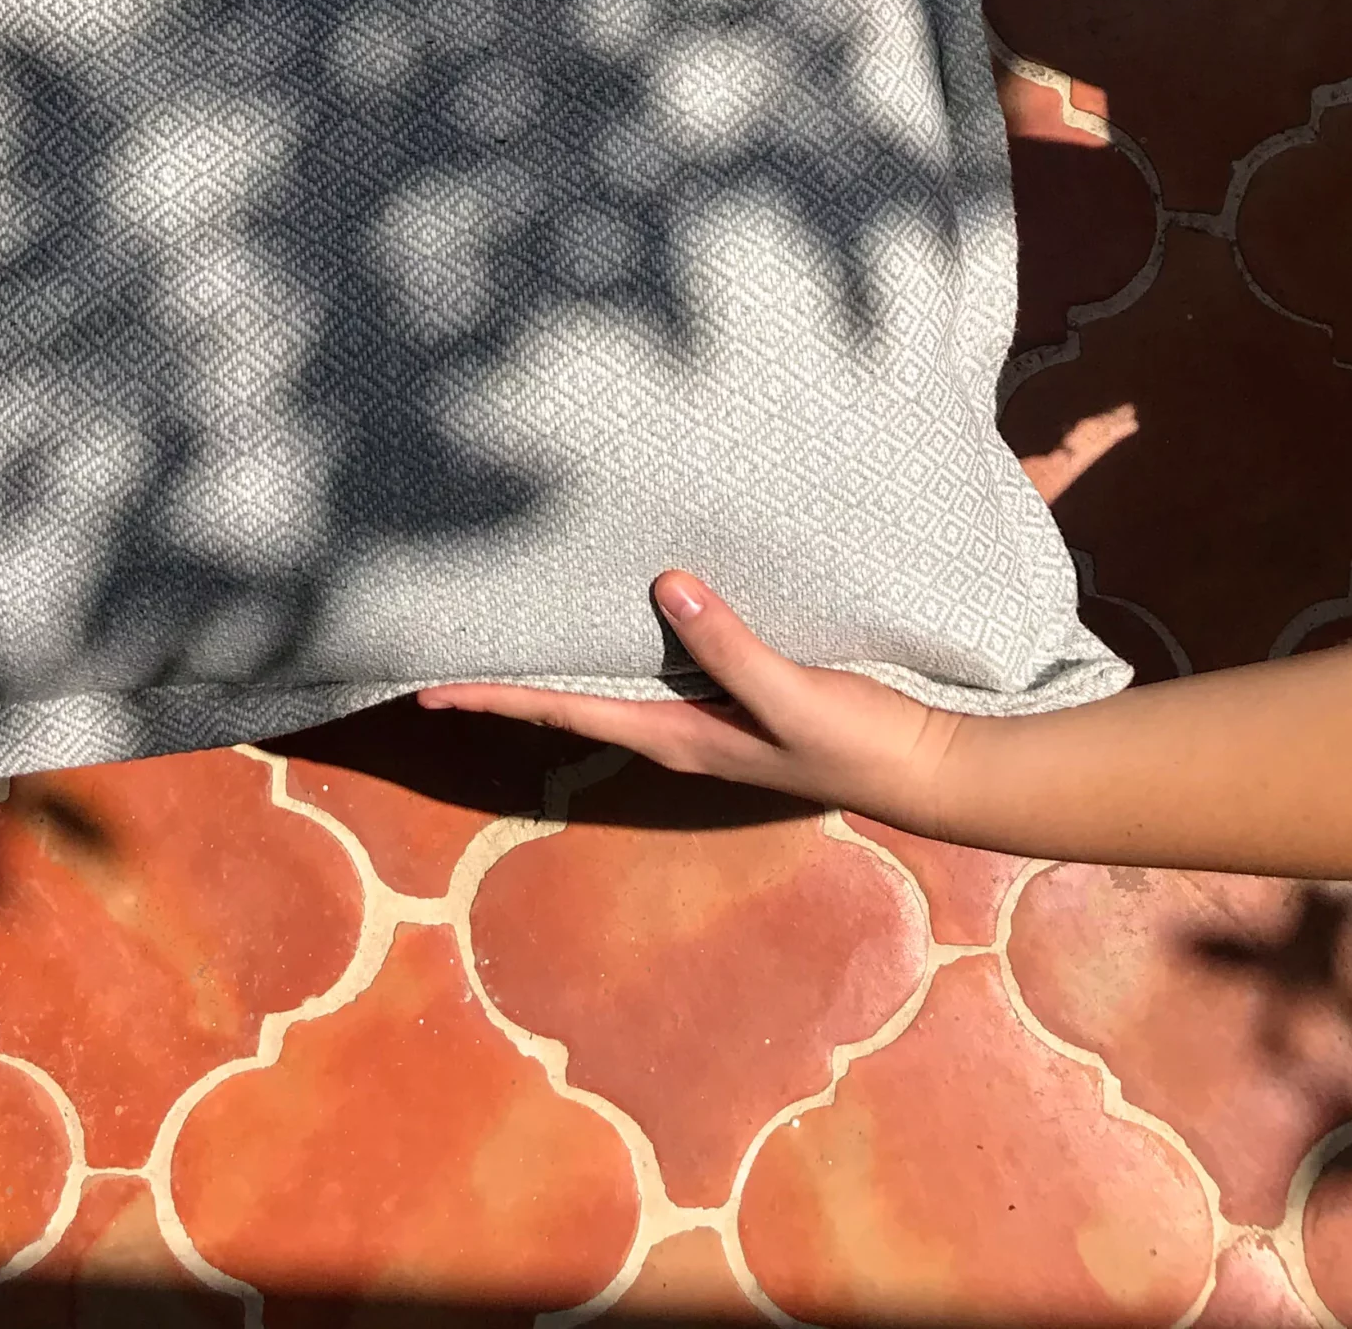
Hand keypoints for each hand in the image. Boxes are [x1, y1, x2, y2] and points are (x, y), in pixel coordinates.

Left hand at [420, 570, 966, 833]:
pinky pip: (650, 668)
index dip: (495, 696)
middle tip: (440, 655)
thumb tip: (664, 585)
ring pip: (605, 685)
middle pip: (569, 701)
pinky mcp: (732, 694)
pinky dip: (614, 646)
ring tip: (504, 632)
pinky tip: (612, 619)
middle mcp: (675, 729)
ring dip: (553, 664)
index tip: (428, 688)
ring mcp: (702, 715)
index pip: (563, 709)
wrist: (922, 765)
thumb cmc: (857, 740)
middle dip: (505, 682)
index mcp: (675, 736)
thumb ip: (730, 647)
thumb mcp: (791, 695)